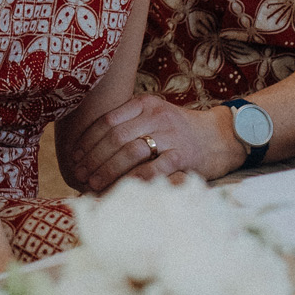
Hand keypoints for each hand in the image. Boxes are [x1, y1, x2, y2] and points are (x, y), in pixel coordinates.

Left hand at [62, 97, 242, 190]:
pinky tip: (120, 190)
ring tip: (93, 184)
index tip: (75, 155)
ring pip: (130, 151)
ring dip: (108, 170)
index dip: (88, 140)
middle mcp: (156, 116)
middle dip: (93, 158)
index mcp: (145, 104)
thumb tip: (91, 147)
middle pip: (115, 137)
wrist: (220, 137)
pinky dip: (133, 180)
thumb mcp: (154, 116)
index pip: (108, 120)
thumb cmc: (179, 130)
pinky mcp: (183, 156)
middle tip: (79, 174)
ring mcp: (170, 135)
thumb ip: (129, 124)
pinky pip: (152, 169)